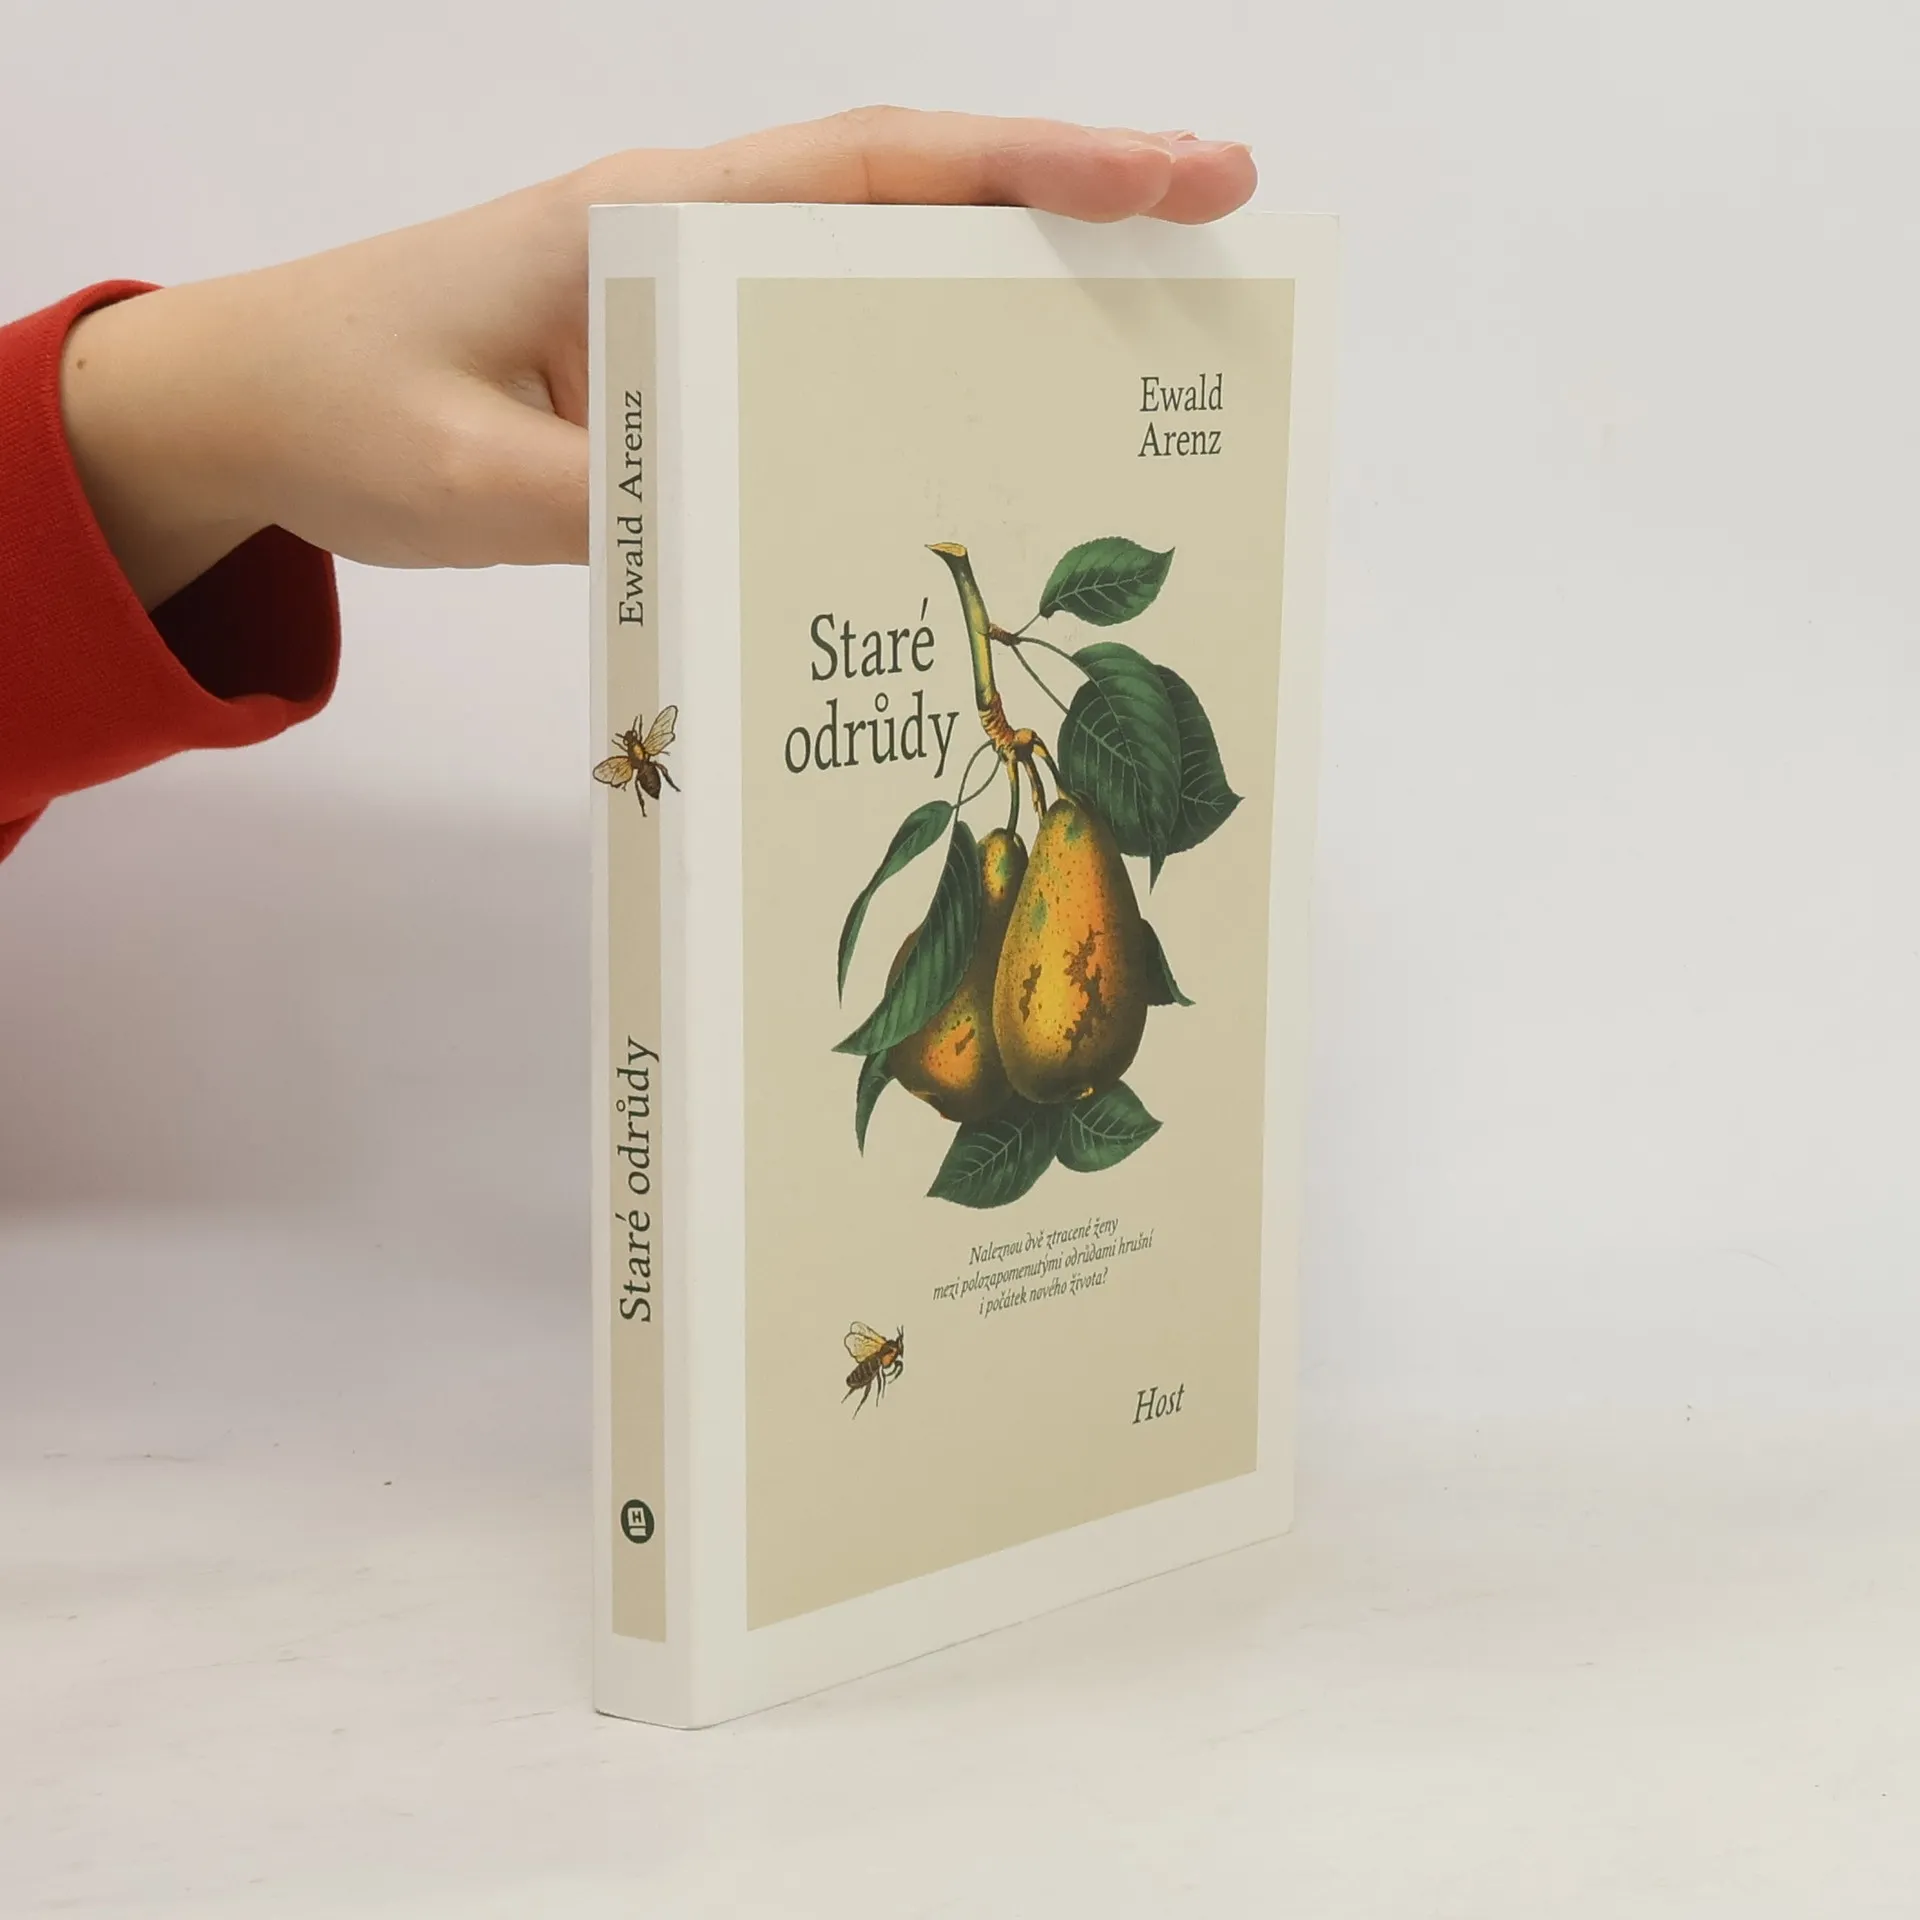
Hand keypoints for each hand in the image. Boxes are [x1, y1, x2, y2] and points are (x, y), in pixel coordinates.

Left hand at [59, 109, 1255, 608]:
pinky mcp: (675, 376)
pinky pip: (817, 365)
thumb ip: (602, 503)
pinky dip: (907, 378)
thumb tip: (750, 547)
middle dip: (1071, 214)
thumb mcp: (460, 476)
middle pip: (916, 206)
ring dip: (1004, 301)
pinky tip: (970, 435)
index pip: (880, 167)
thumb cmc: (340, 405)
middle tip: (1216, 252)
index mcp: (652, 222)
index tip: (1173, 171)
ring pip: (877, 284)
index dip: (1037, 163)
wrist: (247, 408)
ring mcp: (688, 308)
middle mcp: (691, 243)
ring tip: (1133, 354)